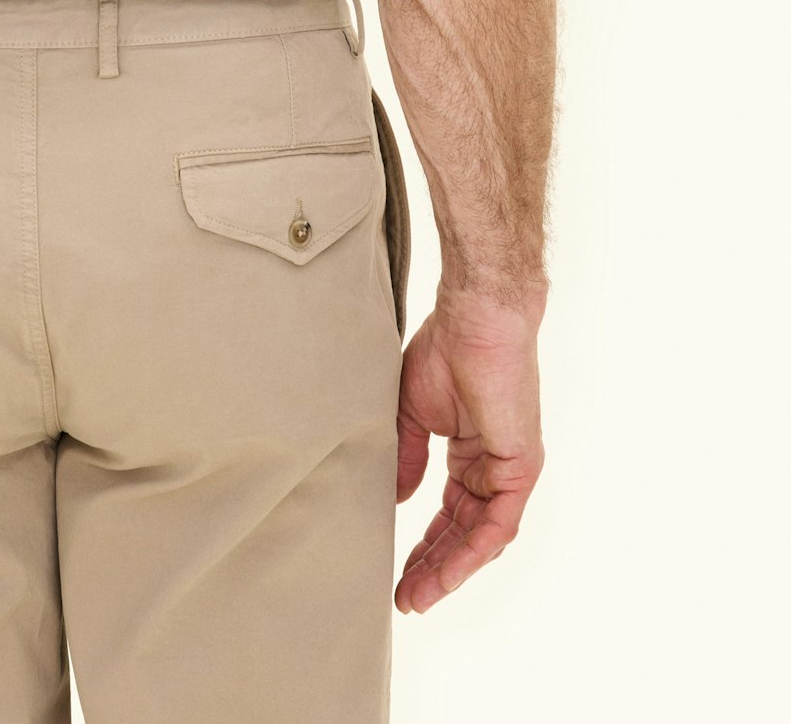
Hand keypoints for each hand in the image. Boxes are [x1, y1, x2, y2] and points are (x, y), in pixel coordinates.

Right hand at [393, 283, 545, 612]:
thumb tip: (394, 499)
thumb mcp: (412, 412)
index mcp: (472, 454)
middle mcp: (494, 468)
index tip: (396, 575)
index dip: (424, 546)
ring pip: (482, 539)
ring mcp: (511, 471)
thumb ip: (407, 457)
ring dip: (449, 570)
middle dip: (432, 569)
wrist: (474, 318)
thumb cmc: (445, 348)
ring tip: (417, 596)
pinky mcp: (521, 468)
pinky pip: (498, 524)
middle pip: (464, 534)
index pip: (450, 515)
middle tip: (403, 599)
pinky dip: (471, 551)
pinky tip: (446, 572)